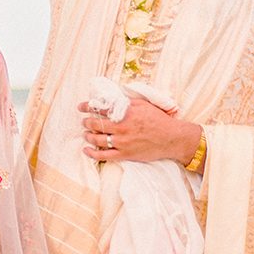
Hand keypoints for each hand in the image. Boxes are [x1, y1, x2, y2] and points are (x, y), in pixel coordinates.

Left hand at [78, 97, 199, 164]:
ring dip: (88, 135)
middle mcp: (121, 126)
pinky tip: (86, 150)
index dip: (87, 106)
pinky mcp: (124, 154)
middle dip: (87, 122)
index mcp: (125, 112)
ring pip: (97, 139)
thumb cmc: (159, 120)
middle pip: (96, 123)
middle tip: (84, 121)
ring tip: (86, 134)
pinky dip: (92, 153)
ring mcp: (122, 141)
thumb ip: (126, 102)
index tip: (81, 107)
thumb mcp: (143, 104)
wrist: (172, 138)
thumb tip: (113, 98)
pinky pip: (103, 155)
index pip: (100, 107)